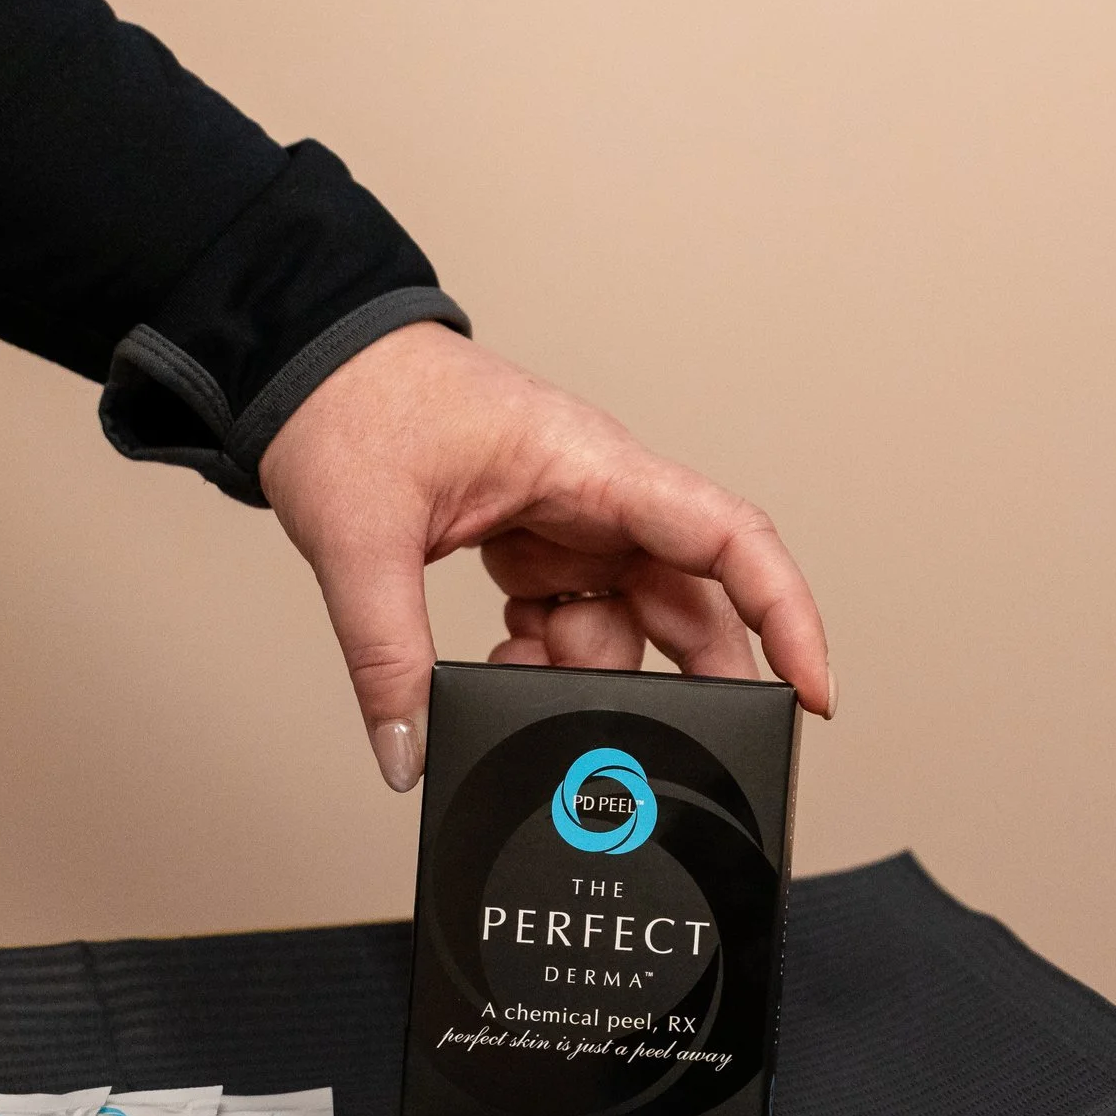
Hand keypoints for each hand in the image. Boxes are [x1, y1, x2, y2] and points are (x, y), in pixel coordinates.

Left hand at [257, 323, 833, 790]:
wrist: (304, 363)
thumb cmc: (349, 407)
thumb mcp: (361, 541)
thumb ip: (388, 659)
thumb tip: (412, 752)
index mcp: (592, 466)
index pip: (729, 538)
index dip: (787, 616)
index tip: (812, 692)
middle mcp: (601, 494)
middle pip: (690, 603)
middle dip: (679, 681)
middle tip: (645, 741)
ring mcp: (572, 522)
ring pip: (628, 624)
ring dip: (582, 672)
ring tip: (510, 670)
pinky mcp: (538, 545)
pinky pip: (576, 620)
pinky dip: (546, 658)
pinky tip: (500, 656)